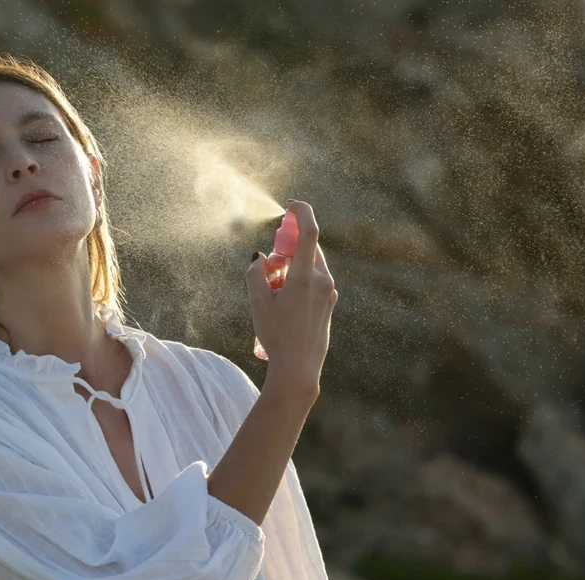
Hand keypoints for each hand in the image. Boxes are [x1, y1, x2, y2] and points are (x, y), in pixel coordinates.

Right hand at [245, 200, 337, 400]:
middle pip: (307, 248)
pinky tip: (284, 299)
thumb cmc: (276, 335)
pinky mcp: (328, 304)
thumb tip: (260, 257)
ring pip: (311, 264)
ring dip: (292, 264)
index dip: (301, 212)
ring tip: (274, 285)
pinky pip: (315, 280)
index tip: (290, 205)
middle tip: (271, 258)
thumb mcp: (257, 302)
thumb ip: (255, 272)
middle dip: (288, 245)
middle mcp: (322, 280)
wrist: (299, 369)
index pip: (309, 231)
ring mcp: (328, 293)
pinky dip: (299, 277)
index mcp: (304, 275)